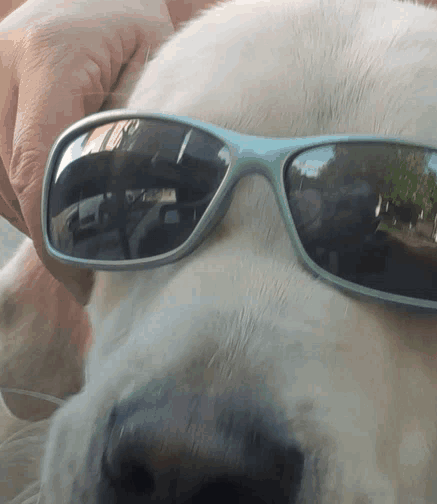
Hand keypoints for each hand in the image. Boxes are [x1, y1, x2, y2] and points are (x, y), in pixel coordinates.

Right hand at [0, 0, 177, 302]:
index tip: (77, 271)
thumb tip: (124, 198)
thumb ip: (133, 127)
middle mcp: (2, 59)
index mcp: (51, 57)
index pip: (36, 162)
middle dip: (44, 228)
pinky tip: (44, 204)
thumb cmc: (139, 31)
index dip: (52, 226)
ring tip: (68, 234)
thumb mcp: (153, 70)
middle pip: (8, 173)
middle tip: (83, 267)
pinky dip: (9, 191)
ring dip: (24, 213)